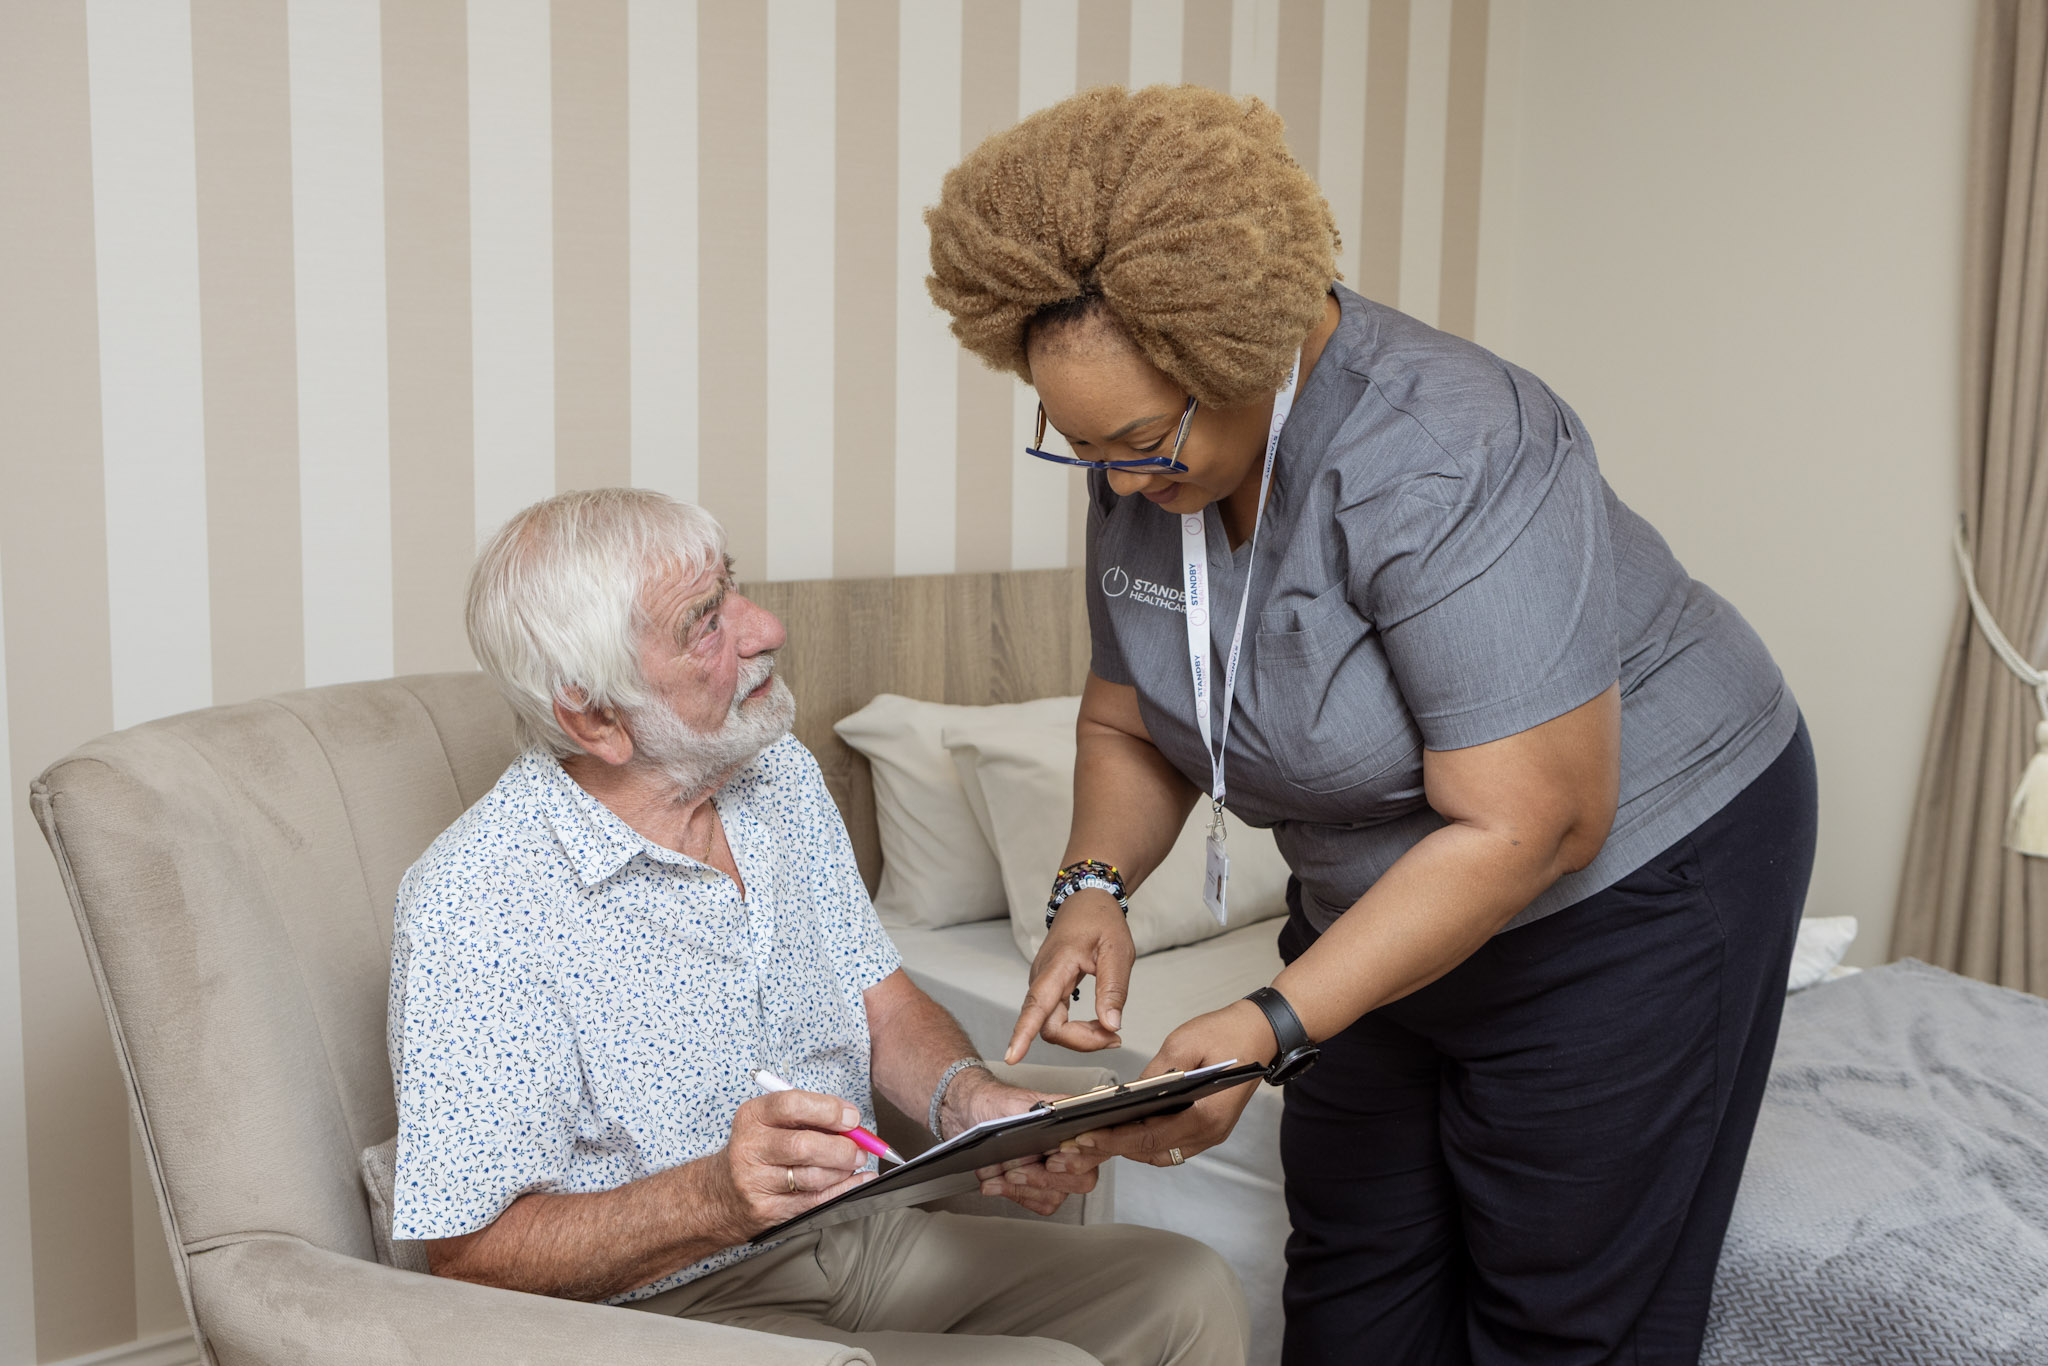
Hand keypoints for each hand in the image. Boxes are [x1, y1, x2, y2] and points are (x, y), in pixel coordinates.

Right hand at [711, 1090, 875, 1240]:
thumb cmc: (756, 1150)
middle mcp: (749, 1147)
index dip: (828, 1110)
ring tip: (853, 1163)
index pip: (792, 1105)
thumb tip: (851, 1122)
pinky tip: (855, 1181)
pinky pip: (813, 1201)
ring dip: (843, 1170)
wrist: (720, 1194)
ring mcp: (755, 1181)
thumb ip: (807, 1117)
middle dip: (841, 1148)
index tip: (852, 1118)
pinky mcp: (766, 1209)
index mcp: (752, 1116)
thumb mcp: (769, 1123)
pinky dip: (842, 1190)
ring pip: (812, 1177)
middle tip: (860, 1148)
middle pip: (804, 1146)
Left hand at [949, 1070, 1110, 1216]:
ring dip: (1024, 1188)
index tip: (1054, 1158)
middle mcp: (1072, 1146)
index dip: (1082, 1156)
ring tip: (996, 1177)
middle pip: (1084, 1178)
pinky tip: (997, 1184)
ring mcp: (1058, 1168)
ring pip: (1059, 1194)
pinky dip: (1018, 1195)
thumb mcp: (1014, 1104)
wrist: (968, 1112)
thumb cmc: (994, 1103)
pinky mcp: (1041, 1185)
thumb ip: (1037, 1117)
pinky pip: (1043, 1202)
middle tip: (1015, 1170)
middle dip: (1045, 1178)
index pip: (1099, 1144)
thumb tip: (1051, 1130)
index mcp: (1074, 1120)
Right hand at [1005, 891, 1136, 1063]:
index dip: (1024, 1033)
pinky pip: (1055, 1018)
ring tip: (1110, 1031)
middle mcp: (1042, 976)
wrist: (1086, 902)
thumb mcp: (1118, 951)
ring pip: (1051, 1025)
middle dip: (1079, 1040)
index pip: (1036, 1005)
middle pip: (1047, 1025)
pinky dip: (1077, 1029)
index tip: (1012, 1056)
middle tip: (1114, 1038)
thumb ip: (1113, 989)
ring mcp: (1042, 983)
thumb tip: (1111, 1024)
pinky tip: (1097, 1024)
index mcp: (1057, 964)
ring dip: (1080, 1036)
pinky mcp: (1047, 988)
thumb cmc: (1100, 921)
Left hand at [1080, 1001, 1273, 1168]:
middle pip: (1152, 1153)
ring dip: (1129, 1149)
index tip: (1084, 1138)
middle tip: (1078, 1146)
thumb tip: (1125, 1095)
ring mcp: (1212, 1133)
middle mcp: (1210, 1132)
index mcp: (1205, 1115)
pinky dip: (1147, 1141)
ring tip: (1095, 1140)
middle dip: (1113, 1149)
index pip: (1149, 1138)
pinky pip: (1173, 1144)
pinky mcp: (1210, 1127)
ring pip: (1162, 1154)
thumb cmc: (1229, 1033)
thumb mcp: (1183, 1044)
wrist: (1263, 1032)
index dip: (1113, 1140)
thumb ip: (1154, 1074)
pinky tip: (1125, 1130)